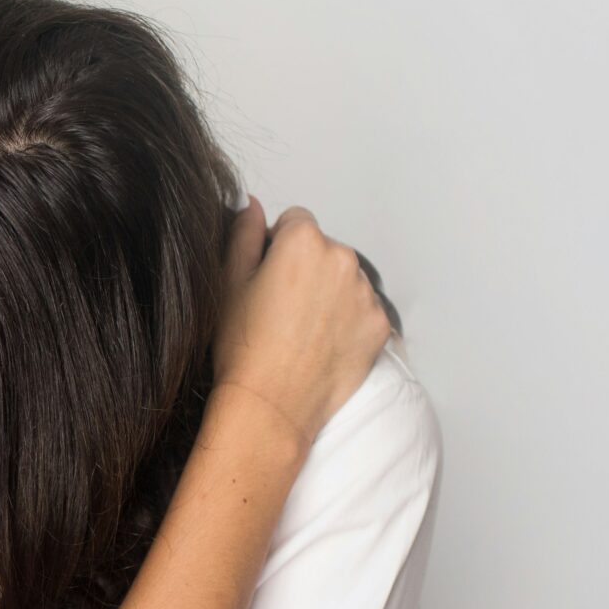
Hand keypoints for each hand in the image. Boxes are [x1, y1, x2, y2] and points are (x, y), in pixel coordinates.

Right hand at [212, 199, 391, 445]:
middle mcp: (342, 259)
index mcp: (303, 242)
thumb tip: (252, 204)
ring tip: (301, 331)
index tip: (266, 279)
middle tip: (280, 310)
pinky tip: (321, 344)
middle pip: (324, 250)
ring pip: (345, 280)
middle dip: (306, 270)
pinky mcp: (379, 324)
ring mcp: (365, 293)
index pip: (296, 222)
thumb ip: (244, 234)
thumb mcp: (228, 283)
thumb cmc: (243, 346)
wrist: (271, 404)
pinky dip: (347, 321)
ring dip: (329, 294)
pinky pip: (363, 310)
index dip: (277, 248)